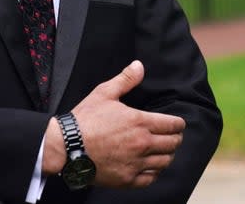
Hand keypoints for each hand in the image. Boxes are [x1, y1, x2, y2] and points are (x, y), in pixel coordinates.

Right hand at [42, 60, 185, 188]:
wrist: (66, 146)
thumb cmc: (85, 119)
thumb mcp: (104, 93)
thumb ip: (126, 79)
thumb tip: (139, 65)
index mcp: (139, 122)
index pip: (173, 125)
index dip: (178, 124)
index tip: (178, 124)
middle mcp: (141, 143)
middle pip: (173, 144)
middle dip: (176, 138)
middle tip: (173, 136)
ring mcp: (135, 163)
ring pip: (165, 162)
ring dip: (167, 155)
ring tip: (163, 151)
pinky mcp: (127, 179)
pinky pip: (151, 178)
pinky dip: (155, 172)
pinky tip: (151, 166)